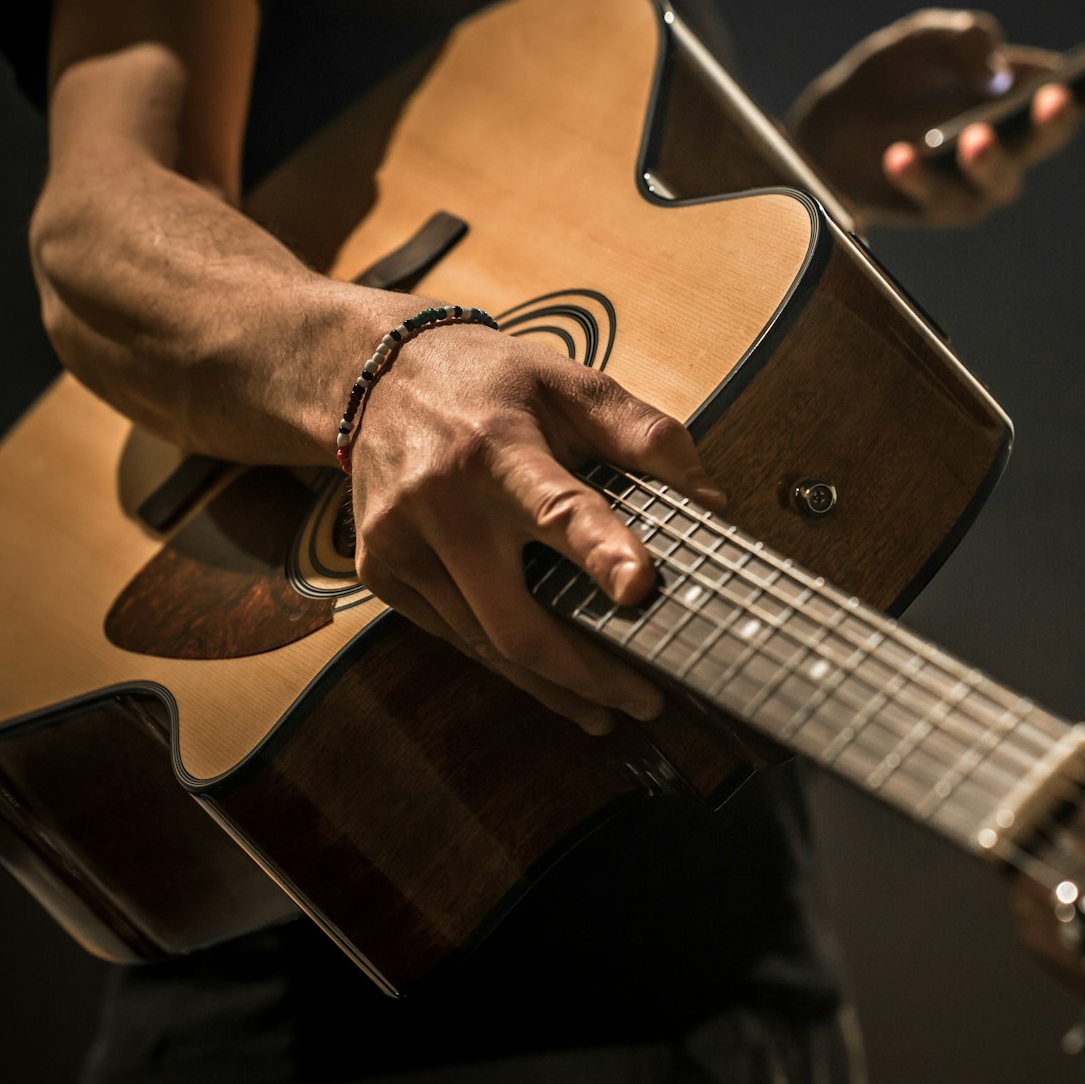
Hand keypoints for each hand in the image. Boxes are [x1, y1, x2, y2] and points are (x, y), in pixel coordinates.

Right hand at [348, 319, 724, 734]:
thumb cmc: (492, 382)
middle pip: (514, 617)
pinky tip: (549, 677)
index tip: (640, 588)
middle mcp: (439, 502)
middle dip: (585, 671)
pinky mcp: (379, 571)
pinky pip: (453, 634)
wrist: (373, 374)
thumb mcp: (573, 383)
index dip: (599, 550)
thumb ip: (646, 436)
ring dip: (550, 685)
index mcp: (497, 448)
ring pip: (482, 643)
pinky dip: (504, 661)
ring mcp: (399, 544)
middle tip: (646, 701)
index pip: (555, 506)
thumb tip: (712, 503)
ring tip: (608, 708)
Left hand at [789, 9, 1084, 227]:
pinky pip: (939, 196)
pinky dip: (920, 176)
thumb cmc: (896, 75)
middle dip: (1055, 121)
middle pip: (1050, 137)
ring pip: (1002, 179)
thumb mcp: (925, 37)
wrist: (834, 124)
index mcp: (1028, 90)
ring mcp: (981, 179)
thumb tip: (993, 68)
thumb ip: (963, 37)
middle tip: (1055, 100)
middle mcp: (1016, 139)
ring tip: (975, 137)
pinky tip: (900, 154)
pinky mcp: (942, 206)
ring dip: (991, 160)